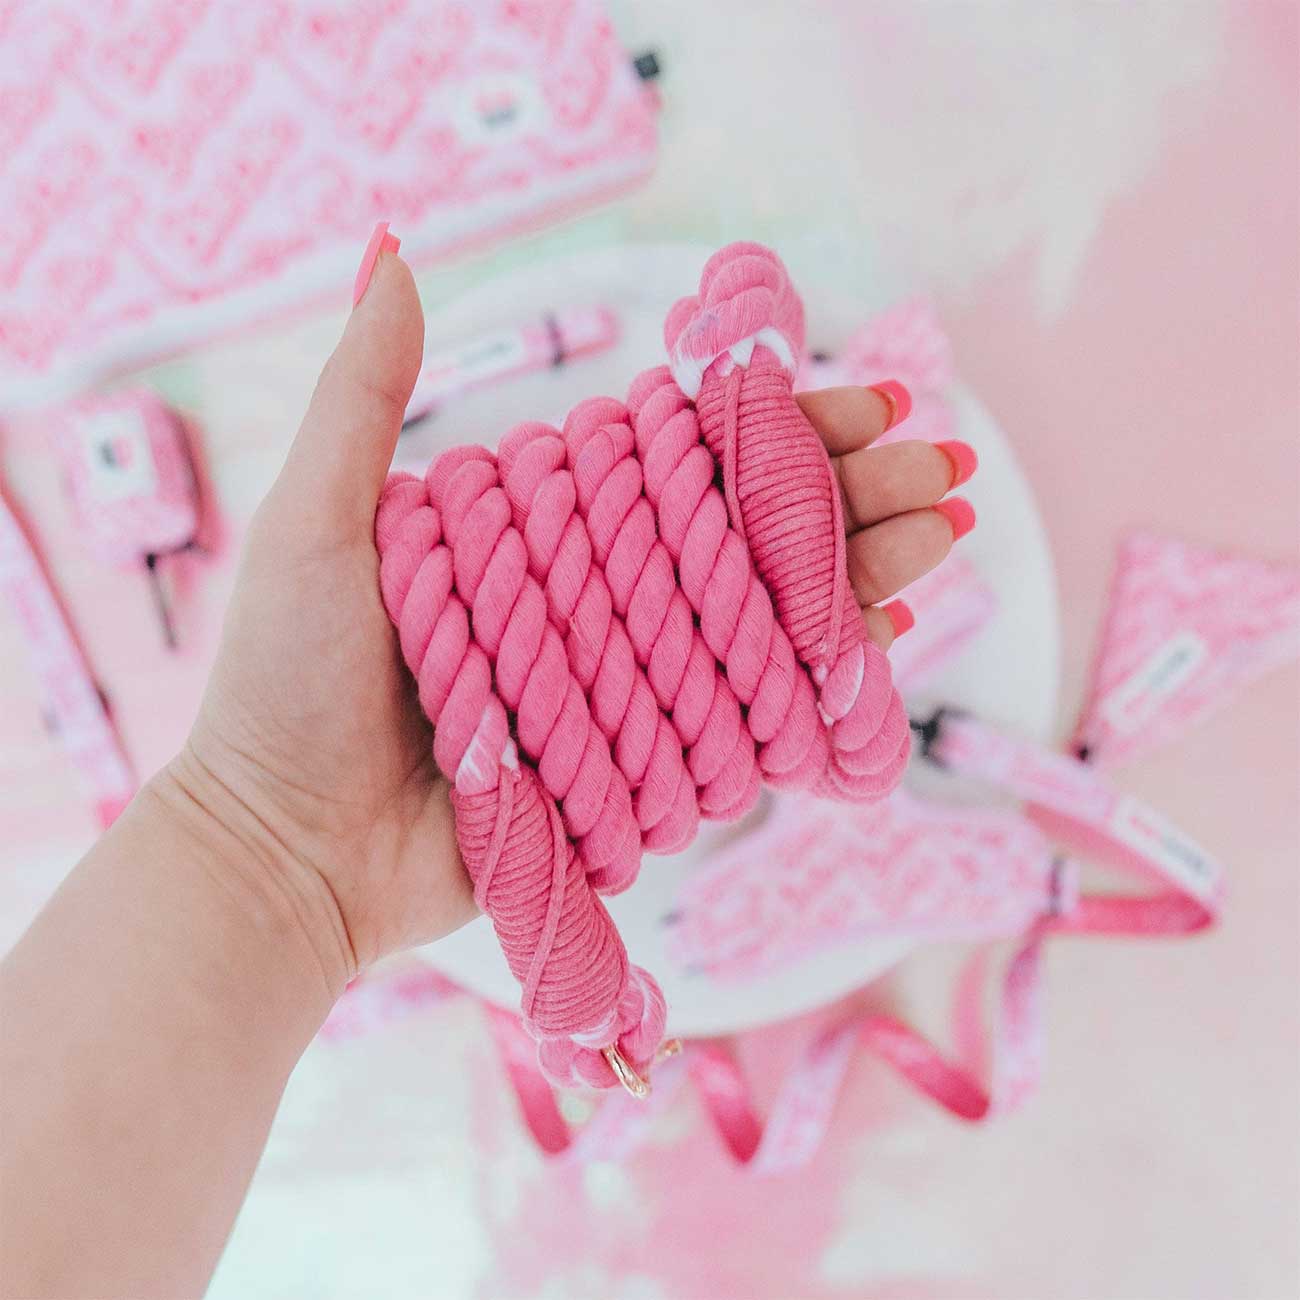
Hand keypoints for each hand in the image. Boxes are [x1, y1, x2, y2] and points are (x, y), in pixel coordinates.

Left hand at [160, 244, 971, 993]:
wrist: (285, 852)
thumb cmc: (284, 684)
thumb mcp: (318, 524)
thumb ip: (364, 397)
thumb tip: (393, 246)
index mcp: (546, 536)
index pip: (685, 466)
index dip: (776, 433)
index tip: (863, 403)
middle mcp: (598, 604)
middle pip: (744, 539)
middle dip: (847, 500)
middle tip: (939, 474)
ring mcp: (627, 689)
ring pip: (761, 623)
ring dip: (858, 578)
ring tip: (940, 533)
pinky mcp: (642, 771)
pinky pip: (744, 719)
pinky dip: (815, 681)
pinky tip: (882, 637)